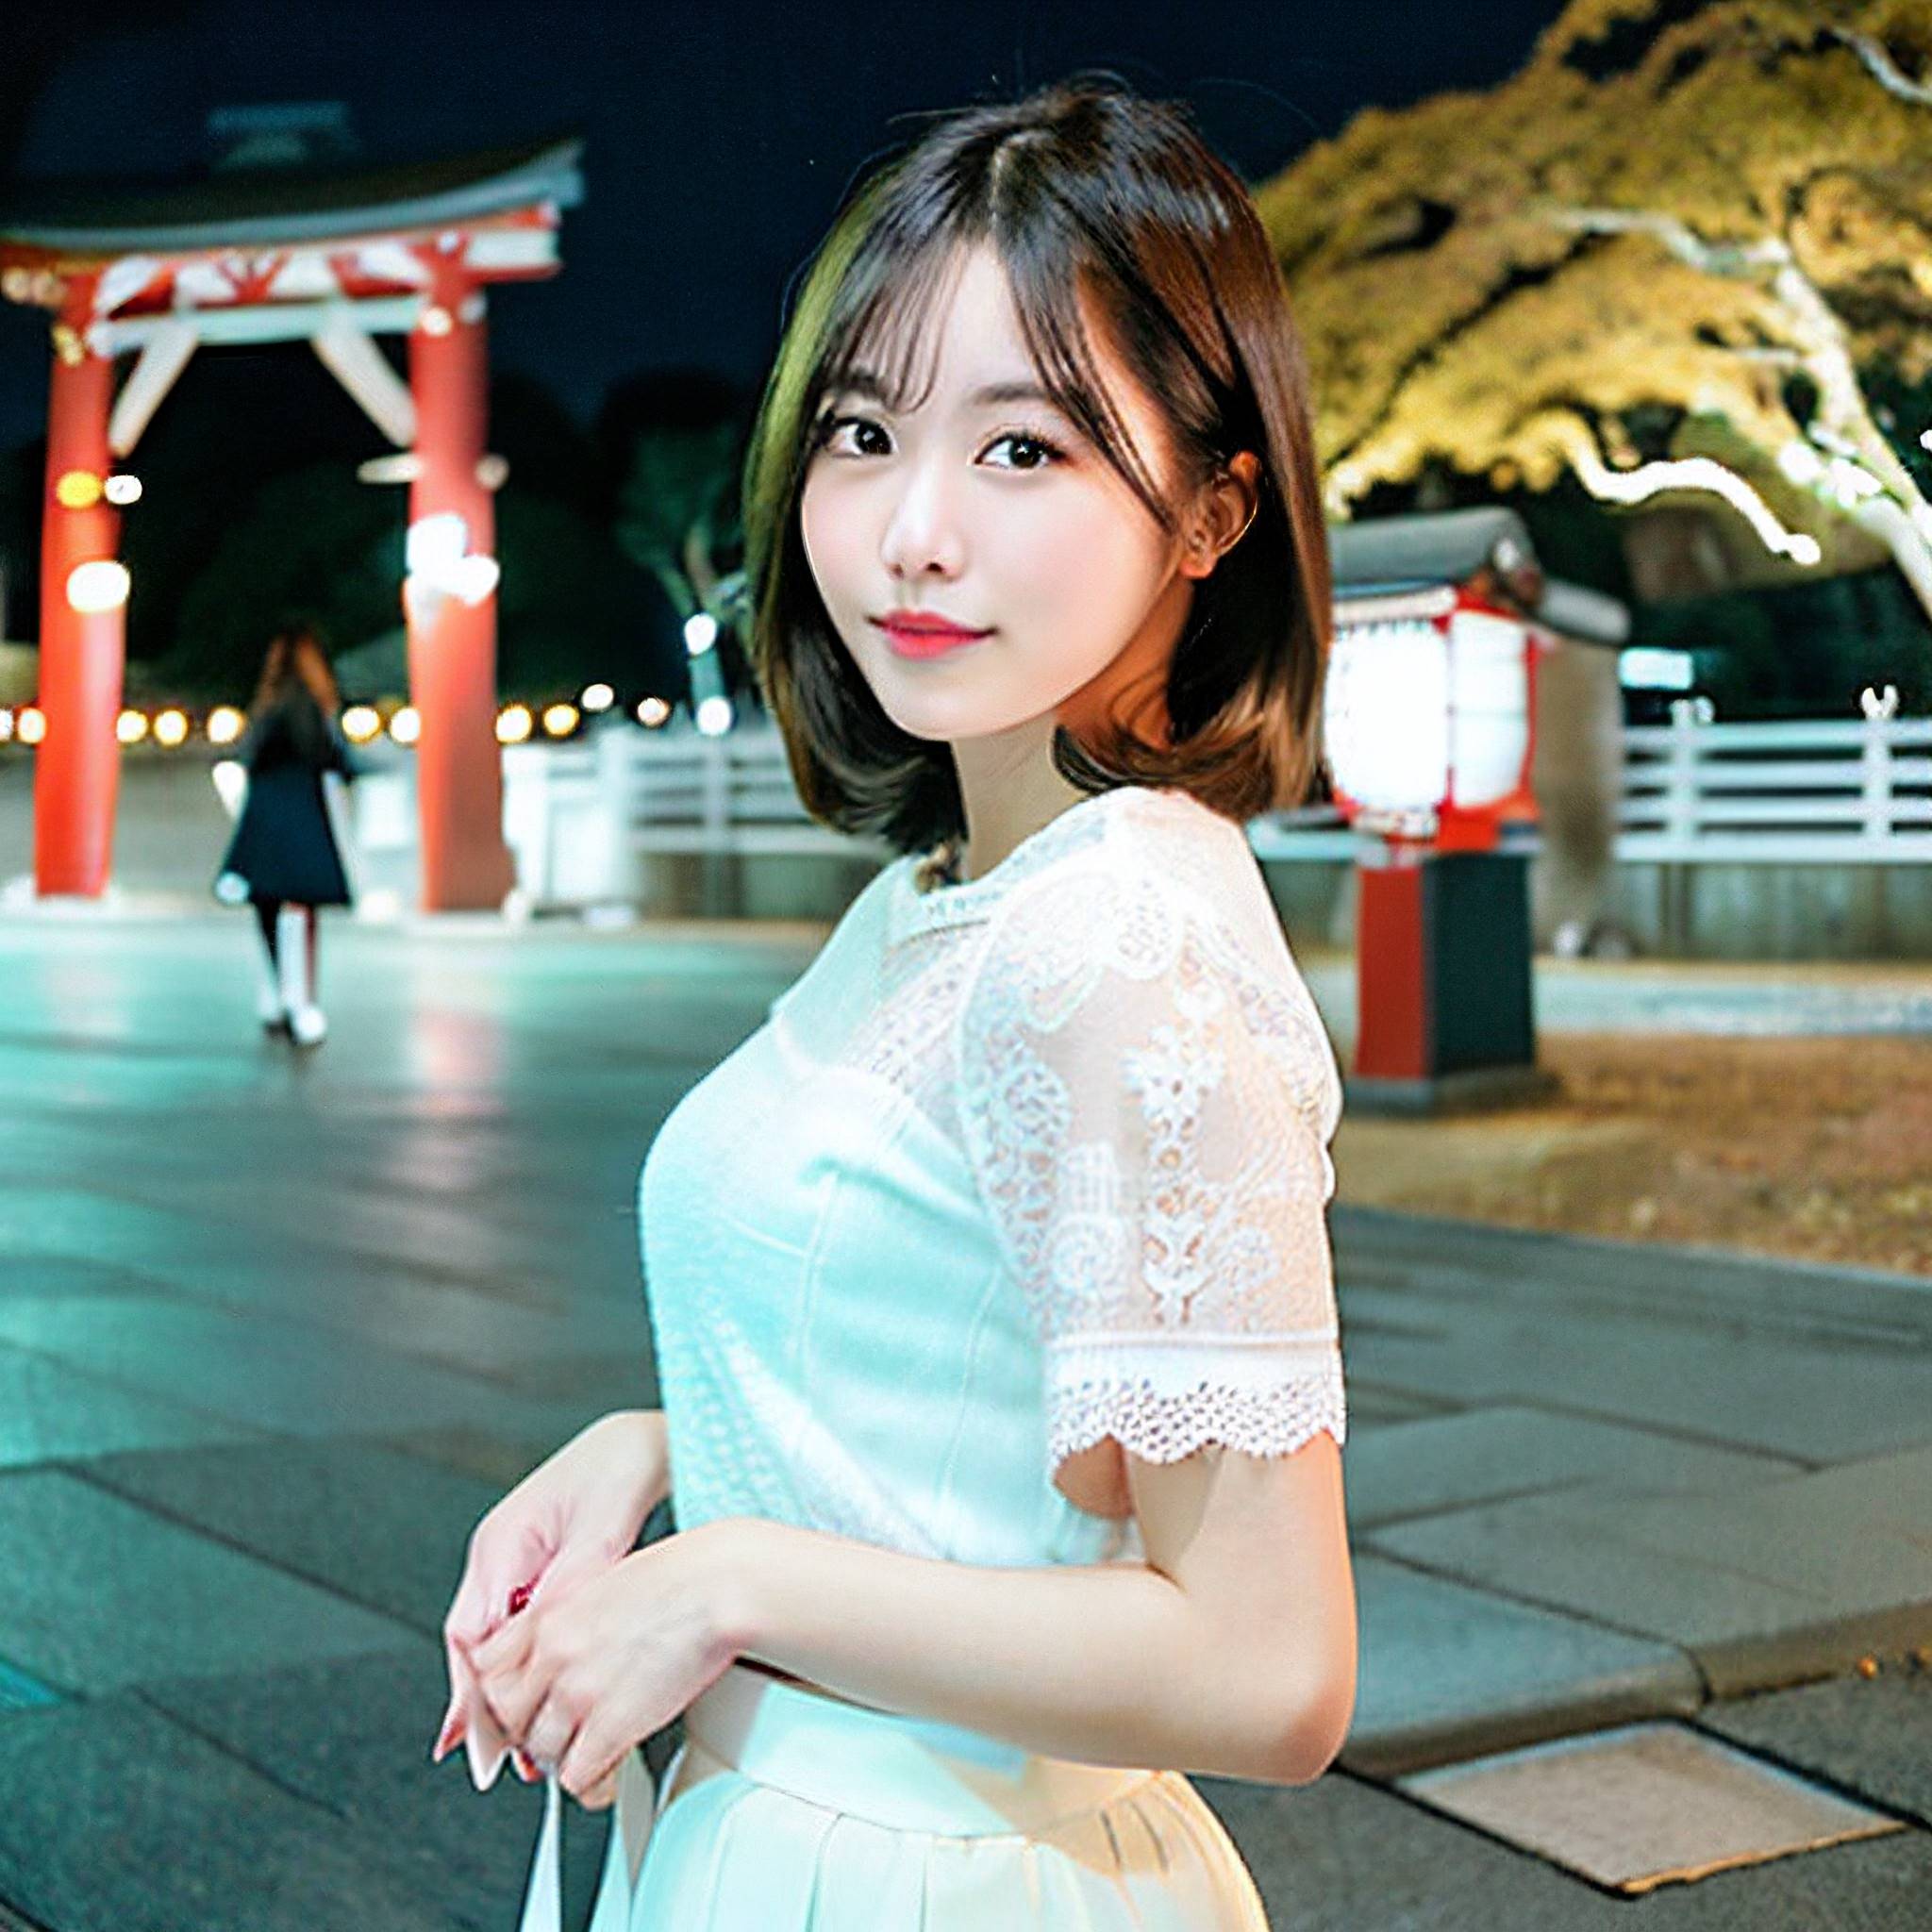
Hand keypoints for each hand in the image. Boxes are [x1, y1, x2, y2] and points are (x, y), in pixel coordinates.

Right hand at [432, 1410, 669, 1789]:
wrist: (643, 1439)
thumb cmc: (622, 1465)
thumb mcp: (600, 1530)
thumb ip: (572, 1584)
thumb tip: (551, 1637)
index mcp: (502, 1543)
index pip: (470, 1634)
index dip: (472, 1693)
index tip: (481, 1739)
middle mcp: (499, 1554)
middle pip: (474, 1648)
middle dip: (483, 1708)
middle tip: (497, 1763)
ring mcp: (516, 1562)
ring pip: (494, 1644)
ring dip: (504, 1695)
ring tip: (518, 1749)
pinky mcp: (539, 1569)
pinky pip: (518, 1629)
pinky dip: (525, 1669)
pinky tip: (540, 1699)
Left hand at [462, 1521, 740, 1810]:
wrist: (718, 1585)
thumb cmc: (679, 1575)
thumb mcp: (603, 1580)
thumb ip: (572, 1613)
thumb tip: (569, 1641)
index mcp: (548, 1614)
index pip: (485, 1667)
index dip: (500, 1688)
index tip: (519, 1698)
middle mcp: (553, 1654)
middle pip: (504, 1715)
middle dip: (525, 1727)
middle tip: (552, 1729)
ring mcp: (579, 1692)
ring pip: (537, 1752)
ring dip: (562, 1757)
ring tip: (587, 1752)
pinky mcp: (611, 1725)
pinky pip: (575, 1777)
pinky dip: (590, 1784)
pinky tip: (606, 1775)